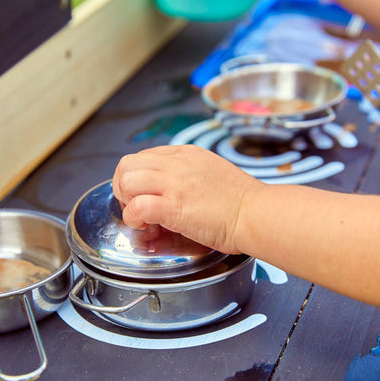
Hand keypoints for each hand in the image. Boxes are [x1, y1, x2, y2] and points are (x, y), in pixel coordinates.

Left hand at [112, 145, 263, 253]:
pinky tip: (146, 225)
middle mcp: (177, 164)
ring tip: (140, 215)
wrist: (256, 213)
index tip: (143, 194)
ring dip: (126, 200)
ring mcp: (174, 183)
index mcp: (186, 154)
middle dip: (123, 186)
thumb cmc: (240, 200)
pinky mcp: (173, 206)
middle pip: (128, 164)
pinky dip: (134, 218)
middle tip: (134, 204)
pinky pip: (137, 207)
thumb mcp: (211, 172)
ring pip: (127, 179)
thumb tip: (172, 187)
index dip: (137, 177)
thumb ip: (189, 174)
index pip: (144, 156)